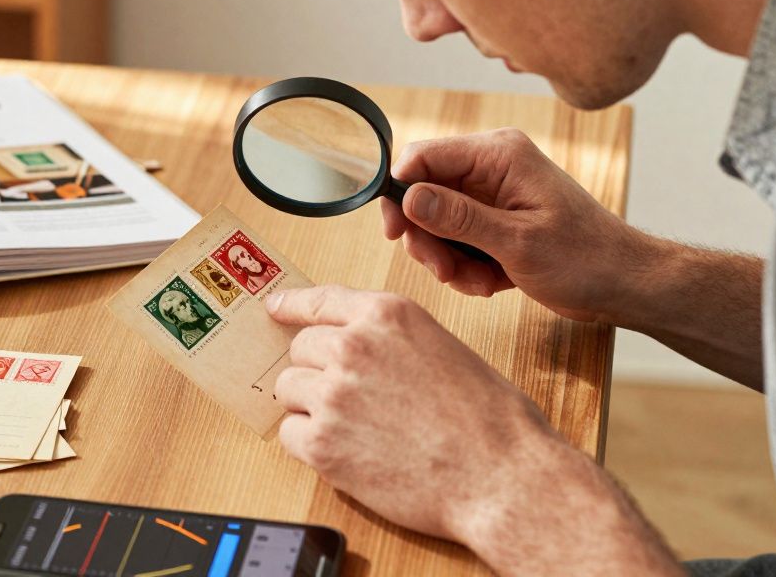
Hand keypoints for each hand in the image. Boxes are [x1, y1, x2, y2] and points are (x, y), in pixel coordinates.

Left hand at [267, 285, 683, 574]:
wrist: (500, 475)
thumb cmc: (488, 418)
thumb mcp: (440, 346)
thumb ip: (390, 337)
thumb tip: (350, 343)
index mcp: (386, 315)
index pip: (320, 300)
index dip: (293, 306)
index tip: (274, 310)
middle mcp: (353, 346)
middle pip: (300, 348)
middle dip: (317, 370)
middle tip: (347, 397)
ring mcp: (333, 394)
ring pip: (289, 389)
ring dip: (310, 407)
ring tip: (354, 427)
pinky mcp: (322, 444)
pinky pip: (289, 434)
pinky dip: (309, 444)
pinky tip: (348, 451)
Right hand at [382, 128, 647, 321]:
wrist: (623, 283)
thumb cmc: (585, 259)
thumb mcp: (517, 242)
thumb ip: (459, 217)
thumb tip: (409, 196)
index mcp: (499, 154)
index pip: (423, 156)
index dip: (400, 193)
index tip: (397, 234)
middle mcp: (492, 166)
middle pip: (424, 193)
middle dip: (429, 238)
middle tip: (445, 271)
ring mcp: (493, 192)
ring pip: (436, 221)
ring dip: (449, 258)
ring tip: (479, 282)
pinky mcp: (495, 218)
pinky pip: (456, 238)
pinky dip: (466, 265)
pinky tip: (492, 281)